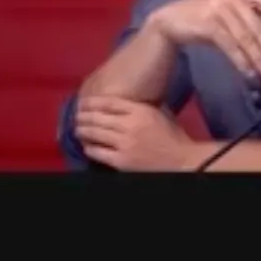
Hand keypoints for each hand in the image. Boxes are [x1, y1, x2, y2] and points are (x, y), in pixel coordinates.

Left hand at [75, 96, 198, 171]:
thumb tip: (128, 99)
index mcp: (141, 111)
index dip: (92, 102)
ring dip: (82, 130)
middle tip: (77, 117)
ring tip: (78, 130)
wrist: (183, 161)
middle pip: (97, 117)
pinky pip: (97, 152)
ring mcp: (124, 144)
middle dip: (83, 116)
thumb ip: (145, 105)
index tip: (84, 102)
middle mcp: (129, 125)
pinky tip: (87, 146)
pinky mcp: (121, 161)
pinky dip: (89, 148)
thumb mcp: (162, 113)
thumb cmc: (174, 137)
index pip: (109, 102)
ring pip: (94, 133)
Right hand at [147, 0, 260, 80]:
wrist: (169, 20)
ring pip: (246, 38)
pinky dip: (242, 61)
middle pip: (258, 26)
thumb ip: (252, 21)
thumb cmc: (206, 18)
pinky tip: (249, 73)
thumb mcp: (231, 13)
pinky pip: (231, 45)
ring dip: (259, 59)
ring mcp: (220, 7)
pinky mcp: (209, 22)